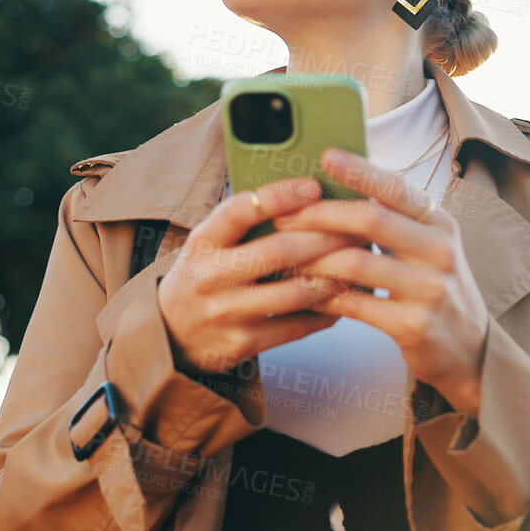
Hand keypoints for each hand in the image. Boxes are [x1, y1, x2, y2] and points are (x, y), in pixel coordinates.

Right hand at [157, 176, 371, 376]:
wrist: (171, 336)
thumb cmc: (205, 276)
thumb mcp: (209, 244)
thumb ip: (244, 223)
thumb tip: (305, 193)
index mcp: (203, 242)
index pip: (239, 211)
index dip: (278, 197)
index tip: (314, 186)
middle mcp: (211, 276)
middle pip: (278, 252)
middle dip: (325, 238)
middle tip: (357, 228)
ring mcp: (226, 313)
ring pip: (294, 293)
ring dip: (333, 276)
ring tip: (358, 262)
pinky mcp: (242, 344)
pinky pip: (295, 327)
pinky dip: (326, 311)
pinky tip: (344, 296)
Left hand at [269, 147, 488, 413]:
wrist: (469, 349)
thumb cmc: (434, 289)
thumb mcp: (428, 247)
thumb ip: (394, 221)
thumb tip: (339, 187)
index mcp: (440, 224)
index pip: (395, 189)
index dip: (360, 171)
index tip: (326, 156)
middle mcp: (440, 251)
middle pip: (370, 220)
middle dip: (319, 216)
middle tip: (283, 217)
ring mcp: (430, 290)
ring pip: (355, 263)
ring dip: (313, 259)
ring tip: (287, 258)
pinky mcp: (414, 326)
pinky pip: (354, 304)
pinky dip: (324, 296)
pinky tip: (307, 292)